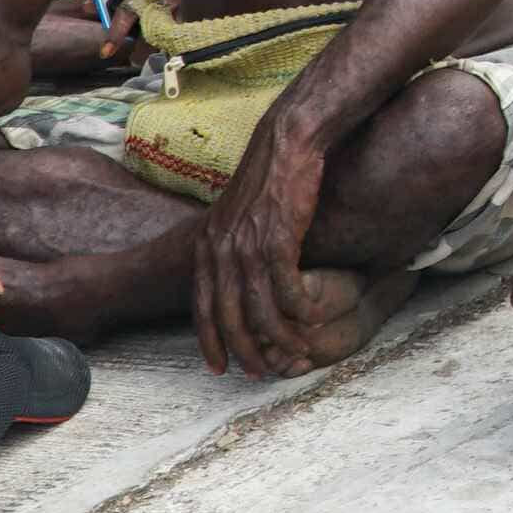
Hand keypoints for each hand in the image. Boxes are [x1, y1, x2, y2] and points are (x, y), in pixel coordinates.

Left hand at [193, 121, 325, 375]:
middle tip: (259, 372)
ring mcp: (248, 244)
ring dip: (278, 336)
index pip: (201, 307)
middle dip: (243, 350)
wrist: (290, 140)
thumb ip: (233, 244)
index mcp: (206, 245)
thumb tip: (239, 271)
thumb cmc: (270, 174)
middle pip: (227, 316)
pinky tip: (312, 320)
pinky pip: (287, 288)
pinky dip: (299, 310)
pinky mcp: (278, 238)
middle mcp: (220, 248)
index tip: (219, 368)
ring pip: (258, 308)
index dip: (209, 341)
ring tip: (294, 353)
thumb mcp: (238, 212)